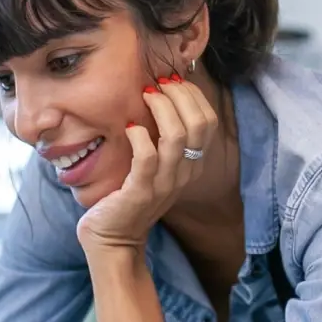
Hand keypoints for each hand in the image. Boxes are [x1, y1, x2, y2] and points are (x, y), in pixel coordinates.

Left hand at [76, 74, 217, 252]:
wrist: (113, 239)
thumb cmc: (128, 197)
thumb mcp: (155, 168)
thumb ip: (163, 141)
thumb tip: (159, 98)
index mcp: (191, 165)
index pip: (208, 121)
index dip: (192, 95)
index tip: (170, 82)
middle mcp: (184, 173)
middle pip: (199, 123)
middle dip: (179, 95)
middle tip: (157, 85)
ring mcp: (164, 184)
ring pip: (177, 135)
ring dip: (161, 108)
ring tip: (145, 96)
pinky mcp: (140, 191)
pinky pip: (147, 156)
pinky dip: (139, 135)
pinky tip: (129, 128)